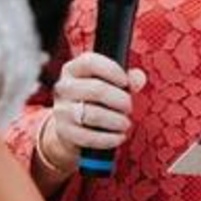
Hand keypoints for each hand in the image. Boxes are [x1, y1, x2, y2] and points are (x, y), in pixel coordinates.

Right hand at [37, 51, 144, 179]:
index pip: (90, 62)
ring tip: (125, 123)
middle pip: (96, 89)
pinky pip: (89, 137)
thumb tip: (139, 77)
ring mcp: (61, 110)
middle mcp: (63, 87)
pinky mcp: (64, 131)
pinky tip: (119, 137)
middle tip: (129, 107)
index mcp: (73, 69)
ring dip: (116, 120)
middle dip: (120, 100)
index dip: (112, 70)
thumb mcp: (107, 84)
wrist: (71, 127)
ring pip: (93, 114)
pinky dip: (108, 138)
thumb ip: (125, 79)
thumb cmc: (94, 100)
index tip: (125, 82)